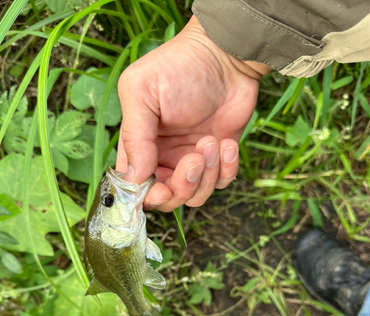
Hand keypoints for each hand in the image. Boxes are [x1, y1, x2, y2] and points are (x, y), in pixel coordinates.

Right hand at [116, 15, 269, 210]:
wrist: (226, 55)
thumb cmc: (179, 67)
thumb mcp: (142, 92)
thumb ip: (134, 136)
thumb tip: (135, 179)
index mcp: (139, 145)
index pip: (136, 187)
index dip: (147, 196)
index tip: (161, 188)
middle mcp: (164, 158)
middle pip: (167, 199)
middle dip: (182, 187)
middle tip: (195, 159)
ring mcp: (192, 160)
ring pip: (195, 196)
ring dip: (207, 175)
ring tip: (212, 142)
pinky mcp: (219, 160)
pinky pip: (221, 183)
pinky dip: (227, 169)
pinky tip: (227, 144)